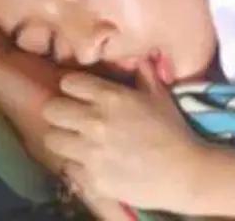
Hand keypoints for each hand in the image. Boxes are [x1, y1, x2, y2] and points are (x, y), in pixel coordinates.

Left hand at [42, 60, 205, 212]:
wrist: (183, 173)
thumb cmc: (173, 131)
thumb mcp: (160, 96)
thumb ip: (144, 73)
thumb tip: (137, 56)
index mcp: (111, 98)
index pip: (69, 82)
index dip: (73, 86)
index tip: (80, 93)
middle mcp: (94, 122)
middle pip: (52, 109)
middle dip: (60, 111)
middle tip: (72, 117)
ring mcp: (89, 152)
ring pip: (52, 139)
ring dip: (63, 138)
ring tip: (75, 141)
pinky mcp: (90, 178)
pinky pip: (66, 166)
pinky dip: (75, 164)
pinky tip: (90, 163)